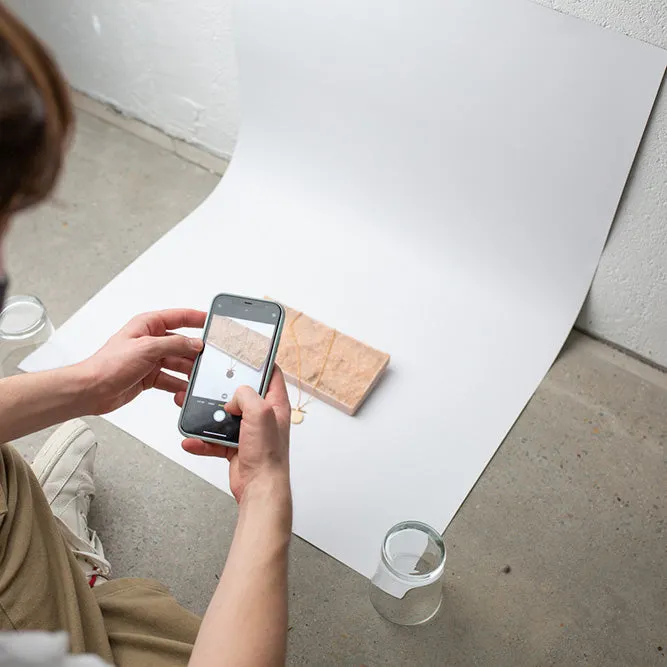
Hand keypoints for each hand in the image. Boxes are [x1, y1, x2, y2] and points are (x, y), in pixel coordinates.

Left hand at [78, 309, 204, 414]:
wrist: (92, 390)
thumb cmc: (108, 365)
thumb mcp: (147, 348)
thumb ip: (175, 344)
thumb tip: (195, 343)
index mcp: (147, 325)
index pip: (178, 317)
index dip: (197, 318)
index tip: (213, 321)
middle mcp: (150, 341)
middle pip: (181, 343)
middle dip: (195, 352)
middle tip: (209, 358)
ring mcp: (150, 359)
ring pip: (178, 362)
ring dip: (188, 371)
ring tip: (198, 377)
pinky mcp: (149, 377)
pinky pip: (171, 379)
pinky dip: (178, 385)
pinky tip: (184, 390)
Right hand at [178, 367, 291, 503]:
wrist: (259, 488)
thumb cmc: (268, 454)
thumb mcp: (260, 413)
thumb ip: (247, 396)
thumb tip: (235, 396)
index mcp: (275, 404)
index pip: (271, 374)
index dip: (260, 362)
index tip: (245, 352)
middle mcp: (263, 416)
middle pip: (241, 395)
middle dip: (222, 390)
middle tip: (207, 381)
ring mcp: (249, 432)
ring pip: (224, 417)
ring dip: (206, 416)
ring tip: (188, 409)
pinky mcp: (236, 447)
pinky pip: (215, 440)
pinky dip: (202, 441)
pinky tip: (192, 440)